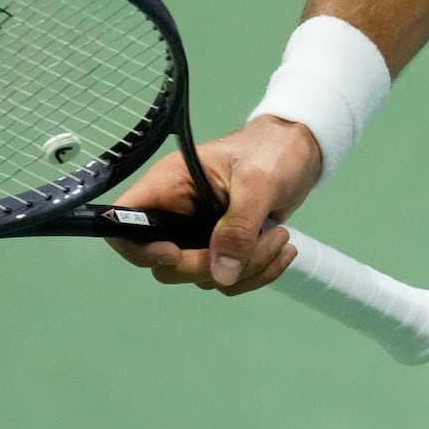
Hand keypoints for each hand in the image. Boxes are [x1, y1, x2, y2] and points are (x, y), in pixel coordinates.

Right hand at [102, 116, 324, 294]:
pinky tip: (283, 252)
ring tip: (280, 238)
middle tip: (253, 245)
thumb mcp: (258, 181)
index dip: (137, 247)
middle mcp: (176, 213)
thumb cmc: (274, 151)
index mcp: (169, 185)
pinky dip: (256, 273)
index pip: (124, 222)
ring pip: (202, 275)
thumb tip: (221, 274)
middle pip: (165, 263)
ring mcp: (199, 233)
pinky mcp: (224, 246)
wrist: (304, 150)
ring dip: (245, 269)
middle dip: (209, 265)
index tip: (174, 254)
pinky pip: (228, 277)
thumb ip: (238, 226)